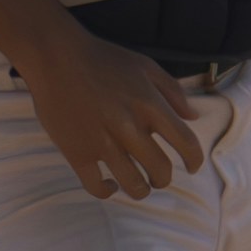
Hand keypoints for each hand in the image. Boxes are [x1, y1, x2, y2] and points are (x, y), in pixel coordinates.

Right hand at [13, 32, 218, 200]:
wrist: (56, 58)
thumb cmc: (104, 59)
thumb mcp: (147, 67)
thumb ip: (173, 92)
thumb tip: (193, 117)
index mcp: (151, 106)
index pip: (186, 142)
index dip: (194, 159)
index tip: (192, 167)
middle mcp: (130, 128)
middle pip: (161, 169)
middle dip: (164, 179)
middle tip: (160, 178)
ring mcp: (102, 143)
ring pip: (132, 183)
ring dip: (141, 190)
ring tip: (140, 187)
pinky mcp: (77, 152)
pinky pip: (95, 185)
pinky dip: (107, 191)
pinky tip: (111, 185)